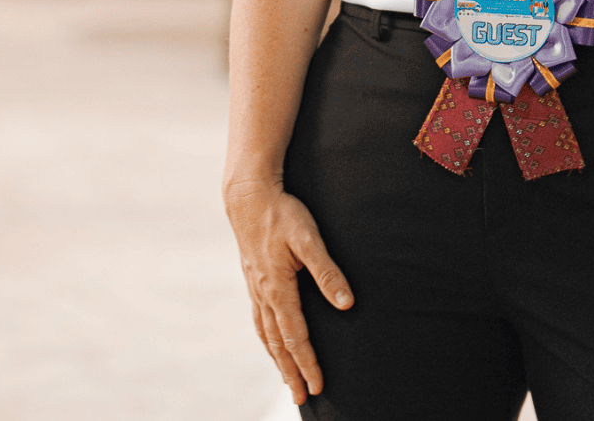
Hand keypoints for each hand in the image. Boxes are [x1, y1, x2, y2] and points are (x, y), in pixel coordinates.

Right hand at [224, 178, 352, 404]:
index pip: (295, 336)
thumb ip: (327, 271)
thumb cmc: (282, 213)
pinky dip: (265, 337)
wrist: (248, 195)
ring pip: (265, 332)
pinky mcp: (252, 278)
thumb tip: (346, 303)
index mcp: (277, 288)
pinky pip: (258, 317)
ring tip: (286, 379)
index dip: (308, 363)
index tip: (318, 386)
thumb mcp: (309, 239)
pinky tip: (269, 340)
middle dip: (291, 371)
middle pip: (277, 342)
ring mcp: (255, 286)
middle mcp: (263, 293)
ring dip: (276, 359)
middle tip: (302, 398)